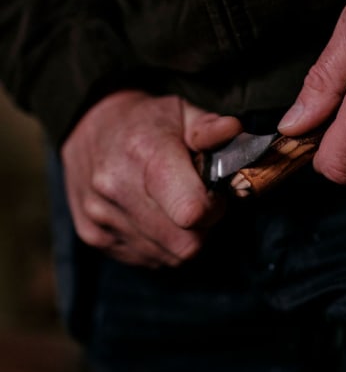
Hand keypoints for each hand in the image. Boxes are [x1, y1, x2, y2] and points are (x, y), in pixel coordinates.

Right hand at [60, 90, 241, 267]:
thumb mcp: (182, 112)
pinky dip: (160, 245)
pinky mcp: (92, 235)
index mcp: (145, 153)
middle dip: (202, 228)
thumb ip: (210, 128)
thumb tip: (234, 131)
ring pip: (169, 256)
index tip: (212, 193)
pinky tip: (154, 216)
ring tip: (172, 205)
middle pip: (185, 243)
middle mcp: (117, 188)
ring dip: (182, 238)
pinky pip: (147, 260)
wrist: (86, 129)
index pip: (192, 212)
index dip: (214, 208)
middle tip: (196, 201)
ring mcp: (101, 216)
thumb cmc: (144, 121)